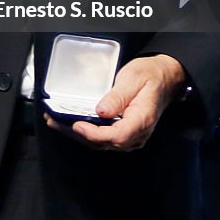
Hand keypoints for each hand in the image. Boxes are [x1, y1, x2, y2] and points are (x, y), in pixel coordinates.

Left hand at [45, 53, 186, 151]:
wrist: (164, 77)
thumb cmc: (151, 75)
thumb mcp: (133, 78)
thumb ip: (118, 96)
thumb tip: (101, 111)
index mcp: (141, 120)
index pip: (116, 136)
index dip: (94, 134)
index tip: (77, 125)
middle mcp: (137, 133)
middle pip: (104, 143)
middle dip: (77, 134)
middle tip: (56, 122)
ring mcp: (131, 135)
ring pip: (101, 143)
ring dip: (78, 135)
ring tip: (57, 123)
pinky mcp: (124, 132)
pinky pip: (104, 137)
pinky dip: (86, 132)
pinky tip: (72, 124)